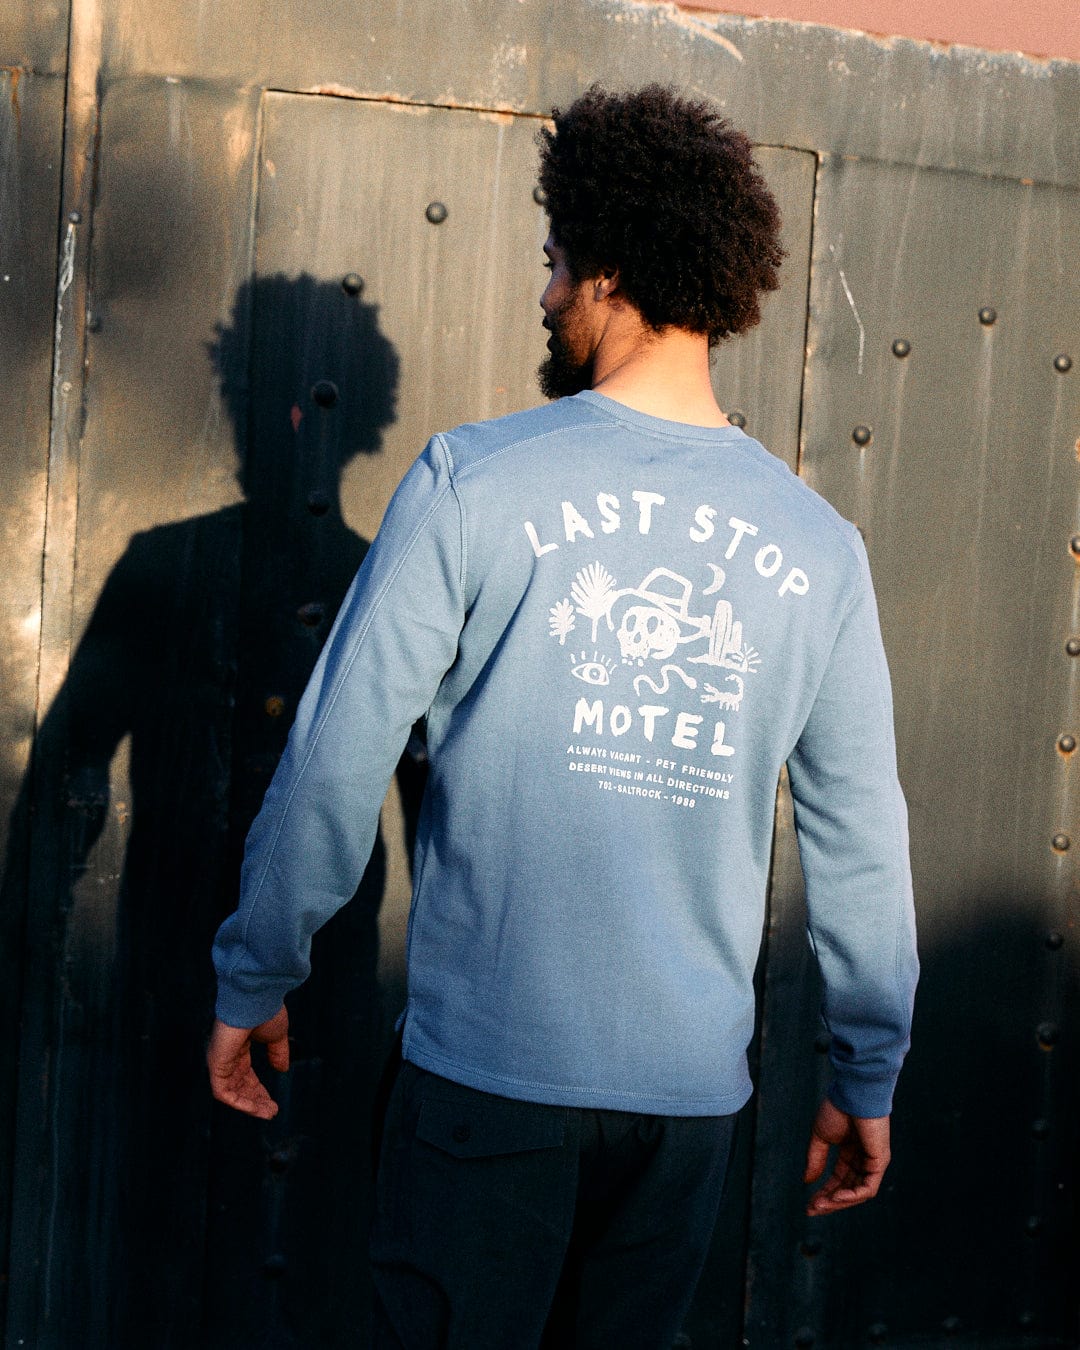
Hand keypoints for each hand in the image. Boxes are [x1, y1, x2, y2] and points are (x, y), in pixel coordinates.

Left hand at [207, 1007, 289, 1118]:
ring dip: (250, 1105)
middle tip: (272, 1112)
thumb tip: (282, 1069)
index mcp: (238, 1047)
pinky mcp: (216, 1064)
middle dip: (256, 1100)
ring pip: (231, 1093)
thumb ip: (277, 1053)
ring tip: (268, 1113)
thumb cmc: (265, 1011)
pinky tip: (256, 1108)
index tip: (273, 1103)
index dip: (258, 1091)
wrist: (256, 998)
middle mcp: (226, 1055)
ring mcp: (219, 1060)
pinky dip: (239, 1103)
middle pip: (238, 1086)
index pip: (245, 1075)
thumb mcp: (276, 1036)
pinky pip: (223, 1092)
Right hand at [804, 1097, 889, 1215]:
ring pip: (858, 1193)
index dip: (823, 1192)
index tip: (809, 1204)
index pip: (838, 1180)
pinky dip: (852, 1196)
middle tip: (812, 1209)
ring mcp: (873, 1162)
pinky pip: (868, 1188)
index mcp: (850, 1152)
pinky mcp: (880, 1162)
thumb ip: (815, 1159)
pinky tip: (837, 1197)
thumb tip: (807, 1181)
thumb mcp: (820, 1137)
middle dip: (830, 1202)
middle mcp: (863, 1160)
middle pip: (848, 1190)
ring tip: (820, 1205)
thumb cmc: (837, 1109)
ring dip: (839, 1202)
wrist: (852, 1093)